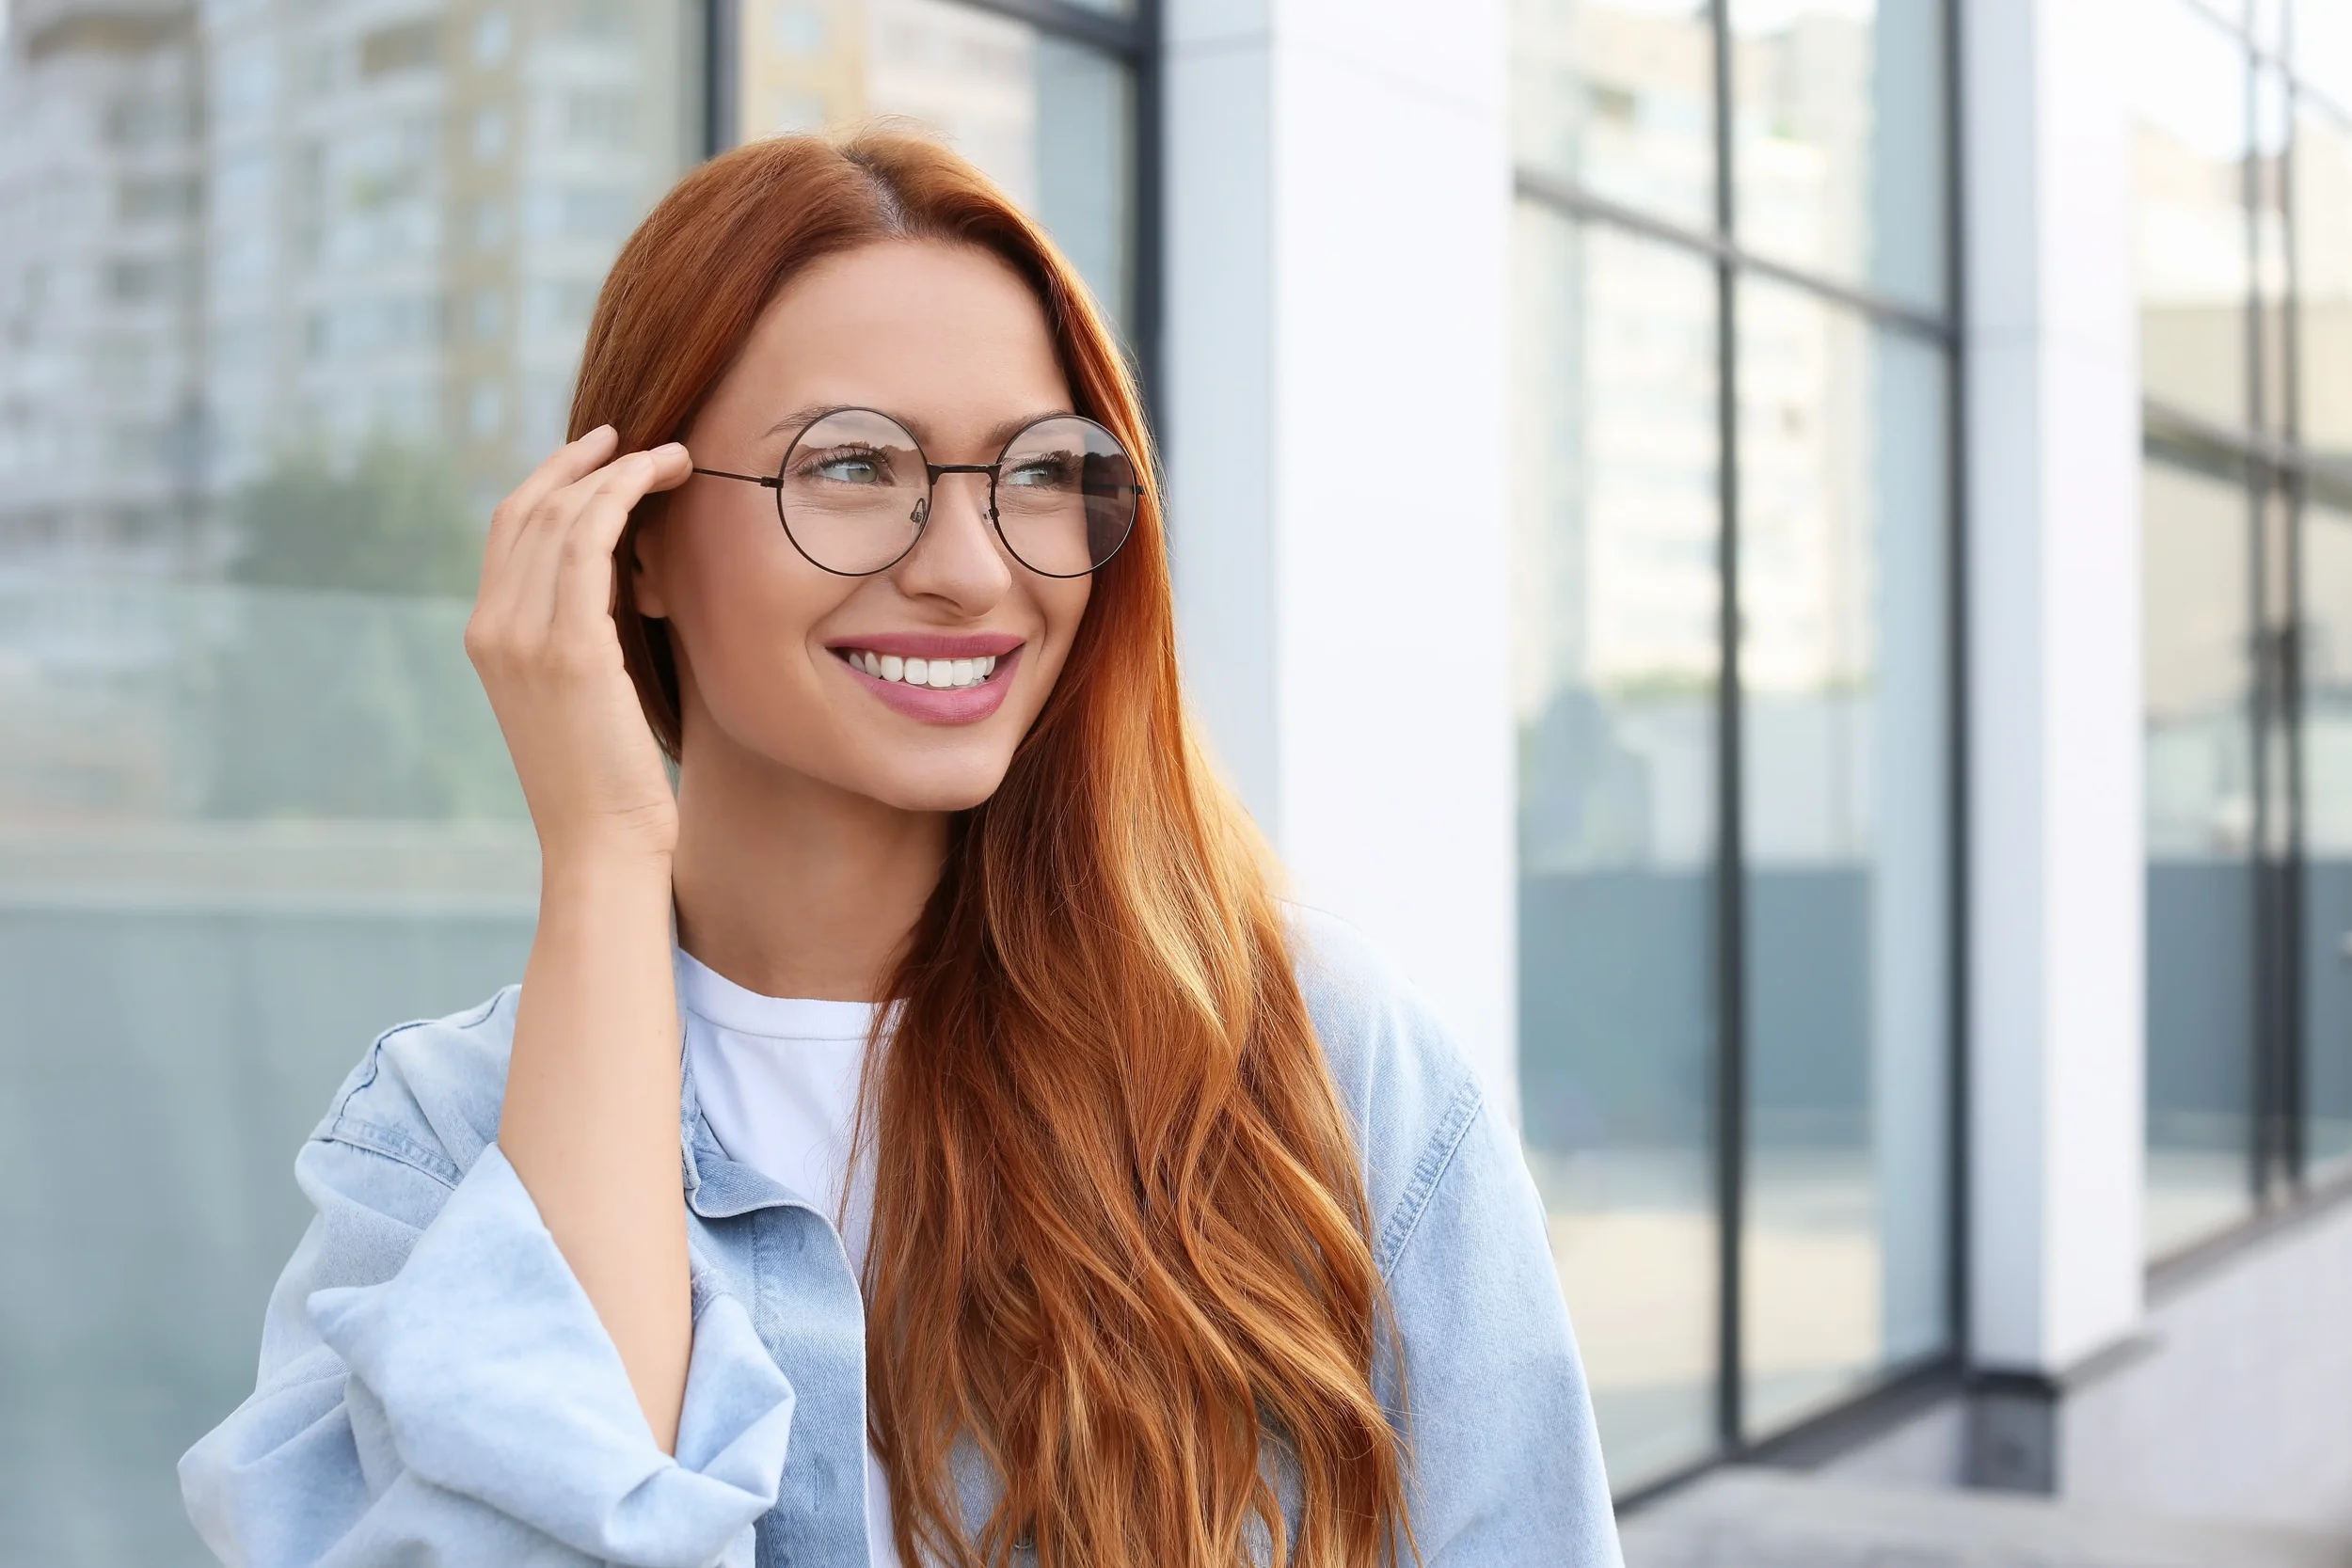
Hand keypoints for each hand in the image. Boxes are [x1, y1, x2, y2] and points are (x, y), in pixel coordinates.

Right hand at [466, 426, 691, 868]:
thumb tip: (626, 582)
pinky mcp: (567, 648)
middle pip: (527, 508)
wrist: (601, 849)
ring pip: (561, 514)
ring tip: (675, 457)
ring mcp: (522, 637)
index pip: (509, 529)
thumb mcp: (583, 696)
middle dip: (585, 462)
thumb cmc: (610, 784)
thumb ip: (583, 635)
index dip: (553, 479)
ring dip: (620, 471)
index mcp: (488, 637)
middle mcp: (492, 628)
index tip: (603, 453)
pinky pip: (589, 540)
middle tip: (642, 440)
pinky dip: (625, 494)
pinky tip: (663, 479)